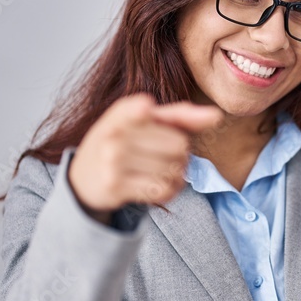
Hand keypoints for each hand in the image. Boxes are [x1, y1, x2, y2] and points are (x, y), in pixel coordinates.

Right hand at [69, 93, 224, 216]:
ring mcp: (112, 161)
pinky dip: (169, 190)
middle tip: (163, 156)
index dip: (170, 121)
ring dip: (176, 174)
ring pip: (174, 169)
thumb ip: (180, 116)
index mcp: (122, 111)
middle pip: (179, 145)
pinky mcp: (116, 186)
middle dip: (180, 154)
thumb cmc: (121, 144)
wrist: (83, 180)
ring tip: (160, 172)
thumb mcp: (143, 123)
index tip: (151, 118)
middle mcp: (114, 134)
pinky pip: (163, 189)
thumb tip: (217, 116)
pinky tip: (157, 185)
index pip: (154, 110)